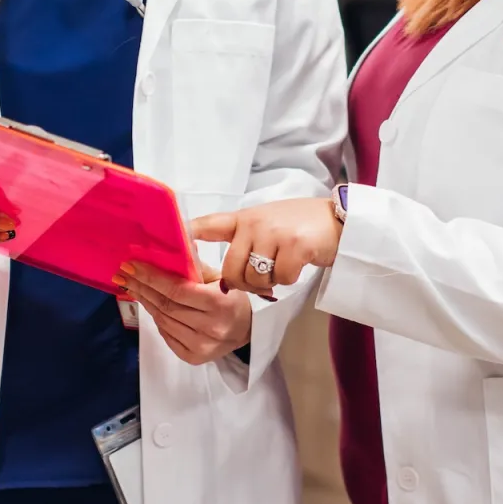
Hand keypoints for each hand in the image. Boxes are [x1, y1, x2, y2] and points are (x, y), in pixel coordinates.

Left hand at [114, 262, 251, 365]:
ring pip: (162, 320)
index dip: (151, 277)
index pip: (176, 290)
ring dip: (145, 301)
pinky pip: (166, 335)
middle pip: (166, 306)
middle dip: (141, 287)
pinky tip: (149, 305)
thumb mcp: (219, 276)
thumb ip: (194, 264)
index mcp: (219, 303)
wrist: (247, 330)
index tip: (131, 265)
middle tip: (123, 274)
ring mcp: (201, 346)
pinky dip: (156, 318)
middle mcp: (210, 328)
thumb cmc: (231, 298)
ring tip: (132, 286)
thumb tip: (170, 244)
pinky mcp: (193, 358)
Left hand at [190, 197, 341, 293]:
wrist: (338, 220)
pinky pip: (280, 279)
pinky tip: (296, 266)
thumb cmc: (298, 226)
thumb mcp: (264, 224)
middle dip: (242, 285)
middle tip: (257, 282)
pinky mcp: (295, 246)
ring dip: (266, 283)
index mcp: (243, 218)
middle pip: (230, 271)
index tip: (164, 250)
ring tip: (279, 269)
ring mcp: (274, 233)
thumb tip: (220, 279)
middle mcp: (254, 223)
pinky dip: (288, 280)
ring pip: (254, 279)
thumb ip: (239, 241)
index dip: (184, 238)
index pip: (206, 225)